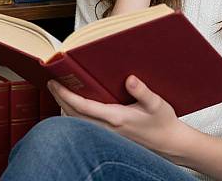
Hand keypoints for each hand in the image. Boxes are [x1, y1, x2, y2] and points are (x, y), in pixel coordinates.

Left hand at [47, 75, 190, 160]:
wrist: (169, 143)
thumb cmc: (162, 122)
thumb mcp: (156, 103)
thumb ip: (142, 91)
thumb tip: (130, 79)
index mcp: (116, 118)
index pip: (83, 107)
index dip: (67, 95)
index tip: (56, 83)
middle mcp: (107, 129)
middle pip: (74, 115)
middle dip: (60, 98)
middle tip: (51, 82)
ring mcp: (106, 135)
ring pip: (77, 122)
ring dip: (65, 107)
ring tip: (60, 91)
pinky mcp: (108, 136)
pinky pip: (84, 126)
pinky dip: (74, 115)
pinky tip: (75, 106)